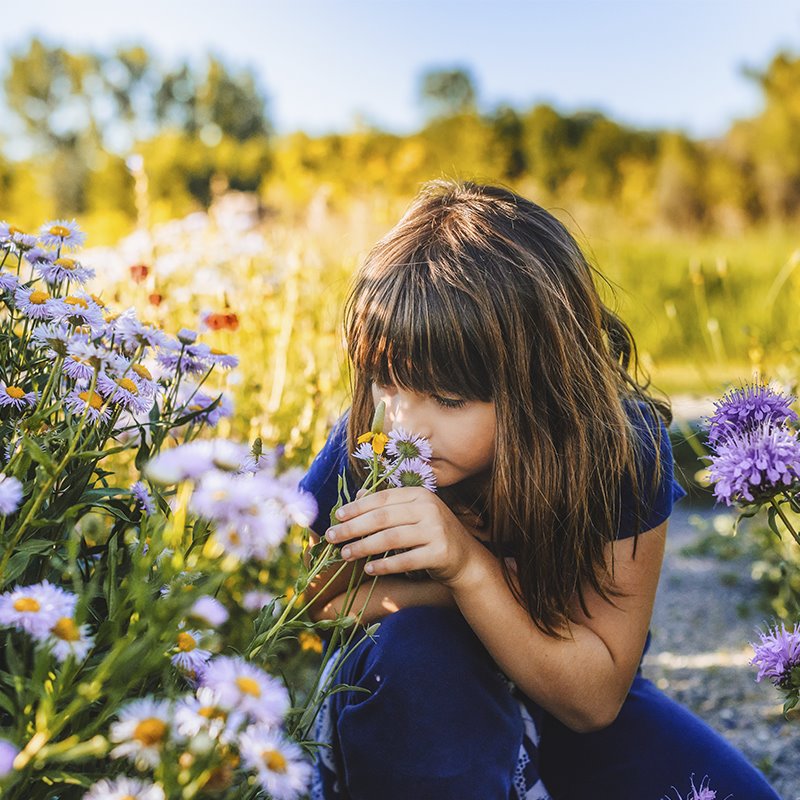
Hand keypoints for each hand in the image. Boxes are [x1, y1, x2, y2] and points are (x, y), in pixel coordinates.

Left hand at [324, 487, 481, 587]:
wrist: (466, 559)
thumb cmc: (432, 534)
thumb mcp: (413, 514)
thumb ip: (388, 504)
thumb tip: (357, 495)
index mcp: (420, 495)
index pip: (382, 498)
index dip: (357, 507)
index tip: (337, 517)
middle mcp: (429, 509)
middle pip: (383, 517)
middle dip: (353, 527)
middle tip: (332, 537)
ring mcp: (436, 530)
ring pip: (391, 538)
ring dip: (364, 547)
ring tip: (345, 554)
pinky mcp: (440, 553)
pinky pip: (405, 560)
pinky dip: (384, 565)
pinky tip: (368, 569)